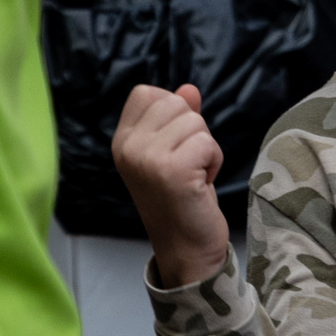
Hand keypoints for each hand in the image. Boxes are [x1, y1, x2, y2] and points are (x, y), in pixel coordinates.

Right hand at [113, 83, 229, 289]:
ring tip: (191, 176)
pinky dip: (214, 161)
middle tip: (185, 165)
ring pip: (196, 121)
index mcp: (122, 141)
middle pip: (177, 102)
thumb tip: (188, 88)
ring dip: (205, 148)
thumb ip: (178, 117)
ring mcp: (146, 159)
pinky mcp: (171, 171)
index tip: (171, 146)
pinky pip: (207, 142)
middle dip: (193, 130)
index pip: (147, 93)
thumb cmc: (180, 194)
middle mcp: (127, 148)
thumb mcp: (174, 149)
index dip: (172, 112)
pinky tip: (200, 184)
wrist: (185, 246)